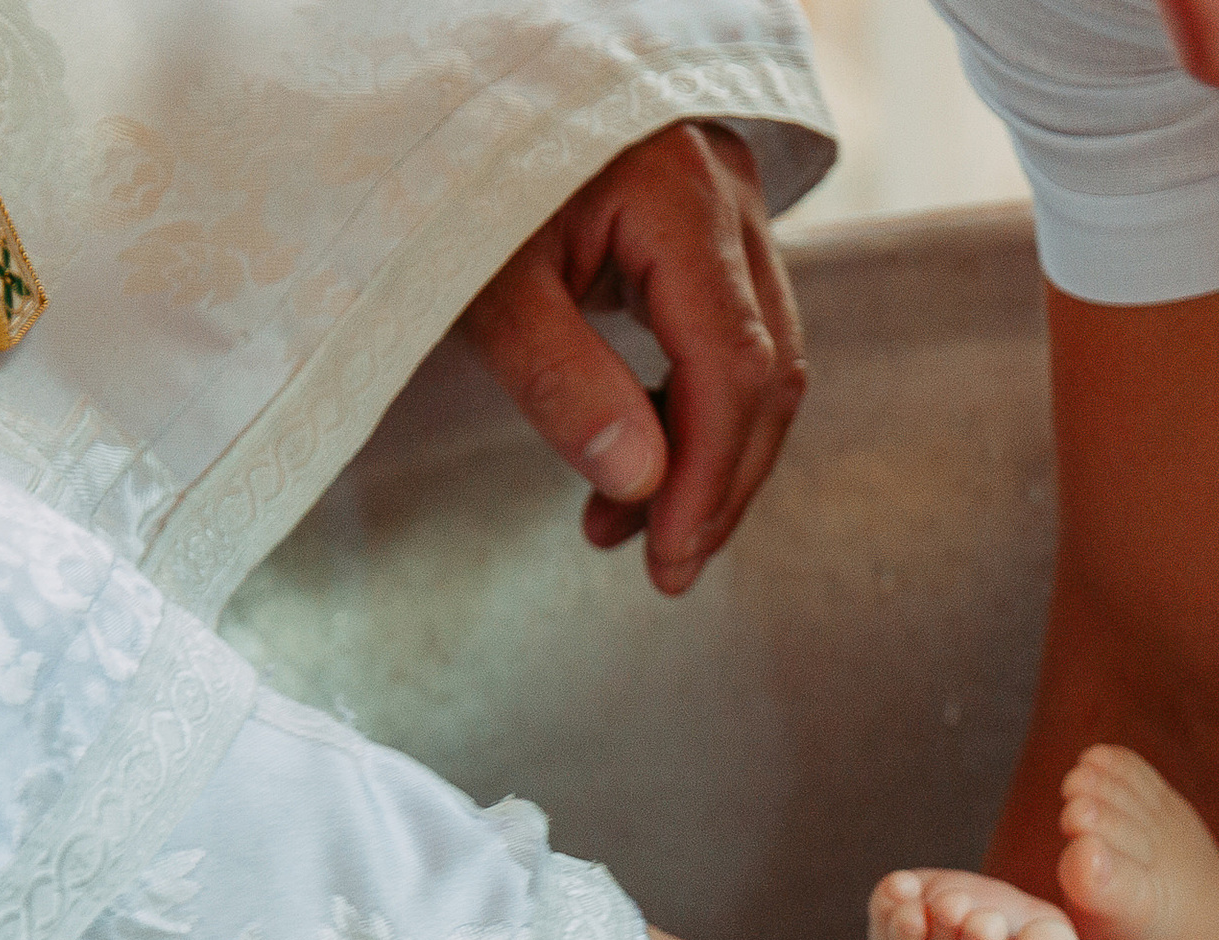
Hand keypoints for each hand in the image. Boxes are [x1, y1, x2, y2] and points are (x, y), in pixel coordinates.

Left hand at [460, 122, 803, 595]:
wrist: (454, 95)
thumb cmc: (457, 173)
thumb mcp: (486, 283)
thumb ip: (562, 380)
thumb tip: (642, 484)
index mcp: (679, 191)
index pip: (731, 363)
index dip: (708, 474)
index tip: (671, 554)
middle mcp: (728, 196)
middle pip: (765, 374)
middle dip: (718, 485)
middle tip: (667, 565)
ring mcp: (731, 210)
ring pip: (761, 366)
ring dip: (709, 461)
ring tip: (638, 528)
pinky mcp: (713, 231)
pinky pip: (733, 341)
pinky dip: (694, 414)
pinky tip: (642, 460)